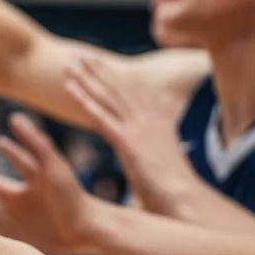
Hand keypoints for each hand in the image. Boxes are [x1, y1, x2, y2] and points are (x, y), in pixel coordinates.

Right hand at [0, 113, 94, 252]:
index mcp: (36, 174)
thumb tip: (14, 117)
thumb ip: (35, 143)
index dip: (4, 148)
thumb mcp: (52, 167)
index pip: (14, 157)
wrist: (87, 232)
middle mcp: (28, 192)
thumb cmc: (72, 197)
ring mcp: (26, 212)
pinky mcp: (24, 231)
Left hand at [64, 55, 195, 214]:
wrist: (186, 201)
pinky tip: (68, 87)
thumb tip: (158, 155)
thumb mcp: (168, 164)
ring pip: (107, 97)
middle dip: (98, 70)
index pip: (133, 94)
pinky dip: (83, 100)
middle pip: (118, 89)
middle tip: (79, 54)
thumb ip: (160, 151)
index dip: (115, 78)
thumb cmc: (178, 191)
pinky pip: (100, 116)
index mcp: (160, 124)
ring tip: (68, 61)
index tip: (99, 63)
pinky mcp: (128, 141)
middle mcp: (149, 120)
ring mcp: (138, 129)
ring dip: (87, 78)